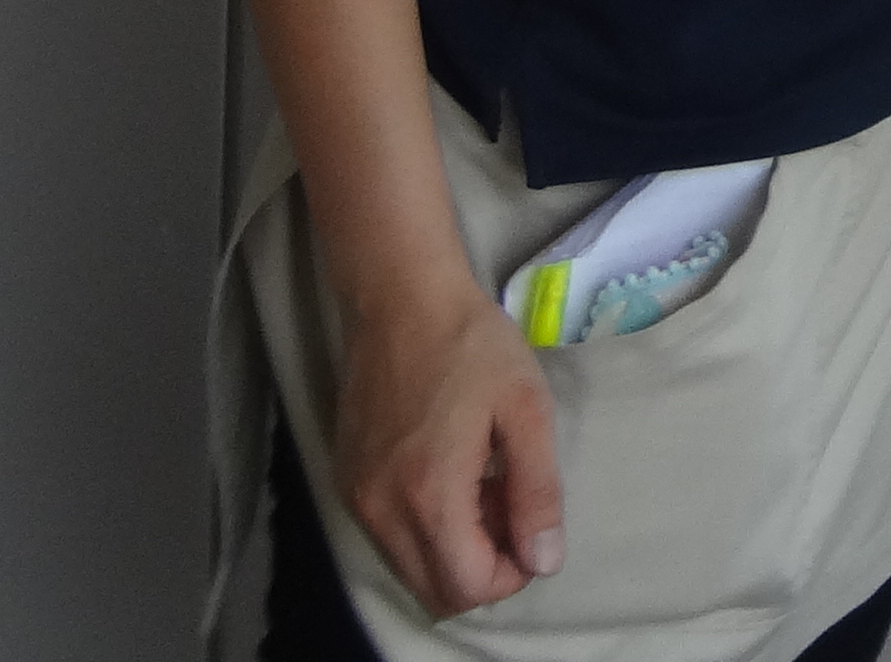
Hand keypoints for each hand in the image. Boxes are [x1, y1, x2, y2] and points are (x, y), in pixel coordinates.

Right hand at [335, 272, 562, 616]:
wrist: (401, 298)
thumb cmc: (472, 345)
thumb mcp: (526, 409)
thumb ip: (537, 492)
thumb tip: (544, 562)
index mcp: (428, 493)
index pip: (466, 586)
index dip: (511, 573)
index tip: (533, 528)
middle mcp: (380, 510)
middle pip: (434, 591)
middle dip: (483, 567)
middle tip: (511, 506)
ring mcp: (356, 498)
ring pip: (410, 568)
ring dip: (455, 549)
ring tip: (486, 484)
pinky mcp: (346, 481)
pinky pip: (389, 538)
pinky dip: (426, 528)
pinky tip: (453, 474)